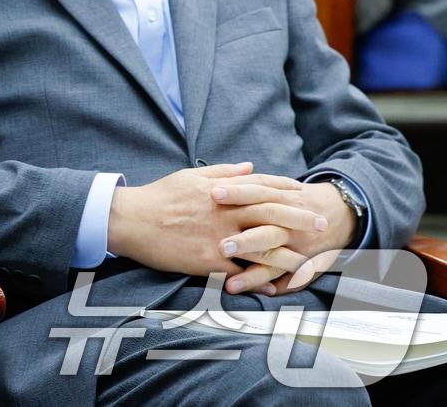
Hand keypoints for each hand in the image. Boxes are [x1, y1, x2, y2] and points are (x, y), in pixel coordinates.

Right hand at [108, 163, 326, 285]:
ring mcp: (218, 238)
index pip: (262, 187)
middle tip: (322, 225)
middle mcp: (225, 214)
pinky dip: (260, 280)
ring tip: (310, 262)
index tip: (305, 193)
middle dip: (299, 220)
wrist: (131, 220)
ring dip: (289, 256)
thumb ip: (223, 172)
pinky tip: (276, 287)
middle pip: (271, 215)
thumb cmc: (159, 196)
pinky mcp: (208, 261)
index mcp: (221, 191)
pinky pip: (241, 273)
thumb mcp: (189, 177)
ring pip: (262, 247)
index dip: (286, 190)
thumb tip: (249, 166)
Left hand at [214, 180, 354, 293]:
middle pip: (267, 231)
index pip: (257, 192)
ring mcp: (296, 246)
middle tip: (220, 247)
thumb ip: (250, 183)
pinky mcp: (302, 265)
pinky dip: (272, 288)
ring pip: (275, 260)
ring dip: (253, 274)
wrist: (339, 212)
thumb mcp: (279, 185)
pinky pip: (287, 279)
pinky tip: (256, 297)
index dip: (237, 192)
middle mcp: (289, 224)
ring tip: (230, 285)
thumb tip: (213, 183)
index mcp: (281, 199)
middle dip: (246, 240)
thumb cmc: (295, 198)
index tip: (213, 193)